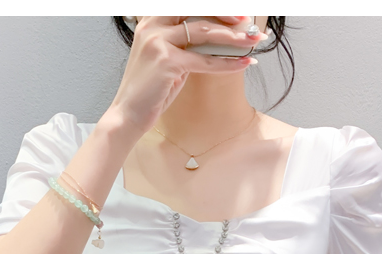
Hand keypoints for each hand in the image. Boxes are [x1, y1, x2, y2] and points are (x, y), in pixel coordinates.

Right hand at [108, 16, 262, 134]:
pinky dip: (226, 63)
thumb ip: (185, 45)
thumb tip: (215, 41)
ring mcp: (158, 42)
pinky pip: (204, 61)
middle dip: (225, 12)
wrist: (128, 115)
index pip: (186, 5)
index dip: (211, 7)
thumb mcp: (167, 59)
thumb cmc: (149, 90)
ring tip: (253, 41)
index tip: (233, 11)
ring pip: (204, 33)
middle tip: (247, 19)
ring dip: (233, 38)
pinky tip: (243, 63)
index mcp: (151, 20)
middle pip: (196, 9)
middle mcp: (152, 25)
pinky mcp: (166, 62)